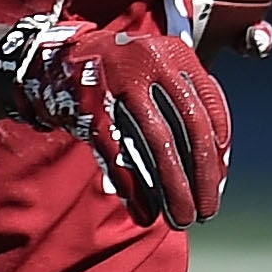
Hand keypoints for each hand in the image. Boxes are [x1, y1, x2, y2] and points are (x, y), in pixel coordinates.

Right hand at [0, 14, 230, 226]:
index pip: (211, 105)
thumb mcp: (154, 69)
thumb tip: (214, 161)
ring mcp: (119, 83)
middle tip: (207, 211)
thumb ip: (182, 100)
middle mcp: (151, 62)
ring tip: (181, 218)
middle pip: (191, 126)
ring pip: (158, 143)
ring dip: (174, 187)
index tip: (218, 181)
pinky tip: (144, 212)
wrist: (52, 59)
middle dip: (203, 176)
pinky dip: (133, 187)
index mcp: (174, 53)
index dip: (219, 149)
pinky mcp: (91, 107)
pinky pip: (118, 154)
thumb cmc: (115, 73)